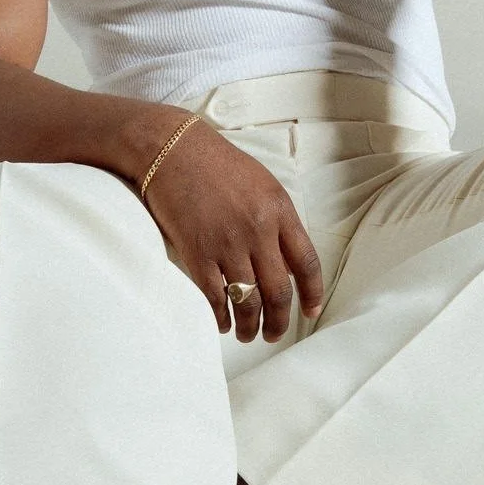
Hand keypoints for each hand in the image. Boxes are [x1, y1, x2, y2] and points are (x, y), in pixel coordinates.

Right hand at [138, 116, 324, 340]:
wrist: (170, 149)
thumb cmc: (215, 164)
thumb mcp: (262, 184)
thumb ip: (278, 221)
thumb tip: (286, 263)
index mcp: (280, 210)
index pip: (307, 263)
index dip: (313, 293)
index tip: (310, 312)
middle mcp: (258, 229)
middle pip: (279, 291)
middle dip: (279, 321)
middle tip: (274, 334)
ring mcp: (227, 243)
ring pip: (248, 301)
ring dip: (249, 326)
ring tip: (247, 334)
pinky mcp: (197, 252)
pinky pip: (215, 297)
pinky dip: (221, 316)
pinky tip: (222, 323)